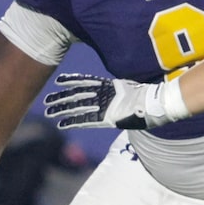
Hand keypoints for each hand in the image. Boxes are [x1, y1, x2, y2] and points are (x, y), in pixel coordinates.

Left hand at [44, 71, 173, 130]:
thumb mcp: (133, 91)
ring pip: (77, 106)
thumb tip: (120, 91)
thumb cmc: (149, 99)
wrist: (156, 104)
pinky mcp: (105, 117)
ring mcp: (104, 105)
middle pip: (77, 95)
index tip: (59, 81)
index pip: (86, 82)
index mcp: (109, 86)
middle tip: (47, 101)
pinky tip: (61, 123)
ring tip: (49, 111)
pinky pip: (86, 119)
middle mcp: (104, 94)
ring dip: (62, 109)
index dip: (71, 81)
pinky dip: (73, 121)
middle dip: (61, 98)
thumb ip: (122, 92)